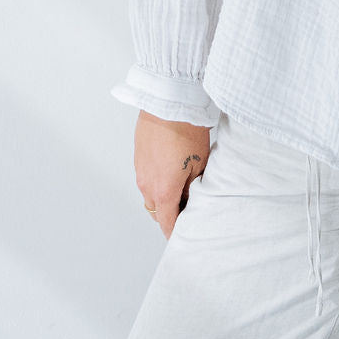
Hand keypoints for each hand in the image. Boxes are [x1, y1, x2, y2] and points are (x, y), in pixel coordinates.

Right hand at [134, 110, 210, 239]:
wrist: (168, 101)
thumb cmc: (187, 131)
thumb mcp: (199, 164)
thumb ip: (192, 188)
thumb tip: (189, 200)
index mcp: (163, 191)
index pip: (167, 224)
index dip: (176, 233)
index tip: (185, 236)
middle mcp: (147, 185)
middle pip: (157, 211)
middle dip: (170, 214)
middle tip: (189, 208)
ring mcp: (140, 170)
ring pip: (150, 194)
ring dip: (163, 196)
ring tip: (183, 185)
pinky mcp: (138, 156)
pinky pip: (146, 177)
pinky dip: (157, 180)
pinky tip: (172, 167)